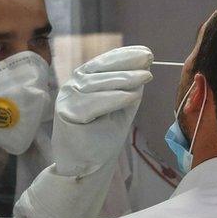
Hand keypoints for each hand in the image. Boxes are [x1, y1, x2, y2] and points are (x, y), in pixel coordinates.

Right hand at [52, 46, 152, 176]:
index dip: (123, 55)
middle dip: (126, 64)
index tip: (145, 51)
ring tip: (146, 77)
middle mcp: (72, 87)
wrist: (86, 166)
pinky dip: (114, 98)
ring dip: (124, 79)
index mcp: (82, 81)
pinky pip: (94, 103)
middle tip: (149, 59)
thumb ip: (127, 90)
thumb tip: (142, 69)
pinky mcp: (68, 114)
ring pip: (97, 85)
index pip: (102, 63)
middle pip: (100, 70)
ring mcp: (67, 99)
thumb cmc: (101, 137)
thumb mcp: (120, 109)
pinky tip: (132, 96)